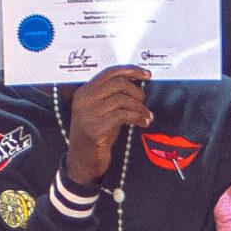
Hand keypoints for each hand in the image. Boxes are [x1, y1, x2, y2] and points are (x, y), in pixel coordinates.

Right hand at [64, 66, 151, 182]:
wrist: (83, 160)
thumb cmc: (96, 134)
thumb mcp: (101, 110)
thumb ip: (112, 96)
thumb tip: (137, 84)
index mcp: (84, 92)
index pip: (109, 72)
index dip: (130, 70)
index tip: (146, 74)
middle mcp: (84, 100)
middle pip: (119, 84)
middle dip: (137, 92)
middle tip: (144, 102)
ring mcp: (88, 114)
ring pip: (123, 100)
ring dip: (140, 107)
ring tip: (146, 116)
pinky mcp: (96, 128)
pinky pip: (124, 115)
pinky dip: (138, 117)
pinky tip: (143, 123)